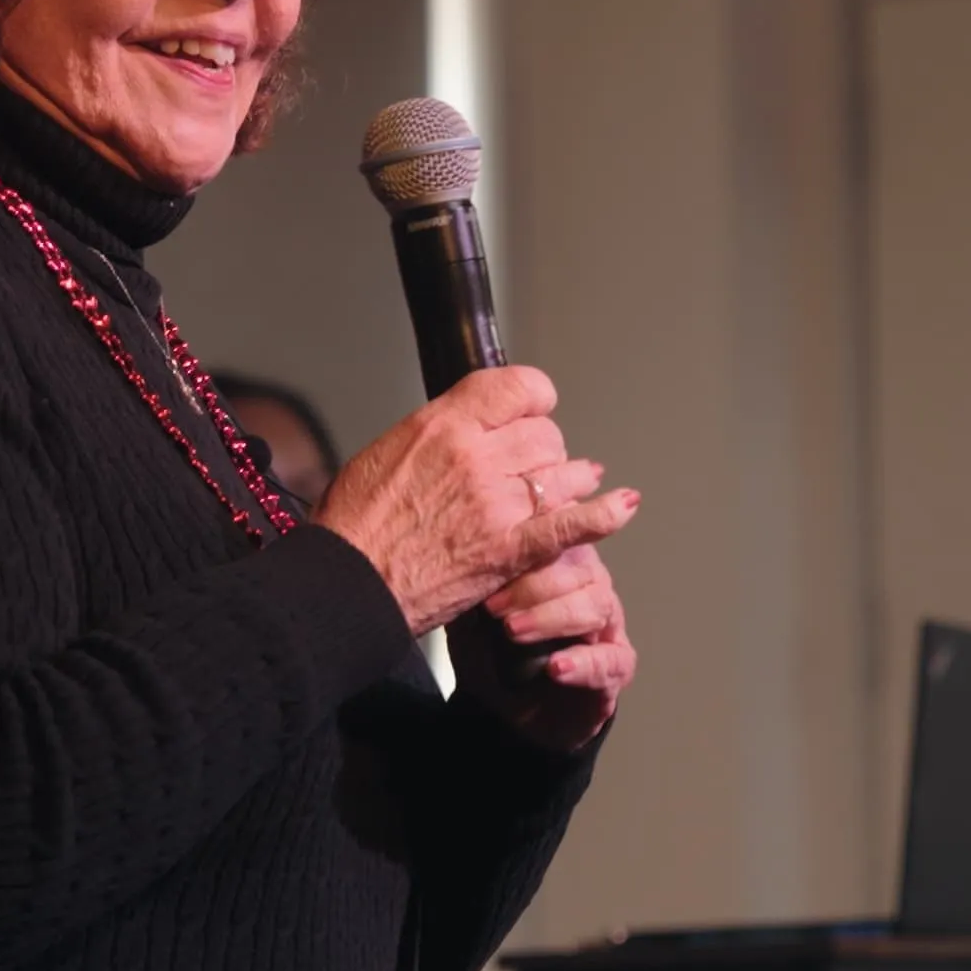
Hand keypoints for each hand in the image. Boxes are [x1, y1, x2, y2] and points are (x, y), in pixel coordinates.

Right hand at [316, 367, 640, 637]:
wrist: (347, 583)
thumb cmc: (355, 525)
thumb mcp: (386, 452)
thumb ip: (436, 434)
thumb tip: (464, 430)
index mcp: (443, 424)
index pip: (517, 387)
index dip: (533, 399)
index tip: (530, 411)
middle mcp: (476, 457)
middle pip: (545, 435)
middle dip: (545, 451)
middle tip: (533, 469)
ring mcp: (496, 505)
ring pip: (563, 475)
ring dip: (569, 481)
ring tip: (569, 487)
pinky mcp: (508, 551)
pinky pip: (570, 525)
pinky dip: (603, 515)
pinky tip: (623, 505)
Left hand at [452, 544, 638, 753]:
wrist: (502, 712)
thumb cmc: (490, 654)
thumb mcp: (469, 614)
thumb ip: (473, 582)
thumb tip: (461, 553)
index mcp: (560, 563)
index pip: (560, 535)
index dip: (534, 539)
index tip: (496, 553)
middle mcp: (589, 586)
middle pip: (581, 567)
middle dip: (535, 584)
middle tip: (494, 607)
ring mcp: (607, 625)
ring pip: (597, 604)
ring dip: (553, 617)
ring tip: (515, 632)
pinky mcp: (616, 667)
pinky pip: (610, 659)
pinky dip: (583, 662)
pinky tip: (556, 667)